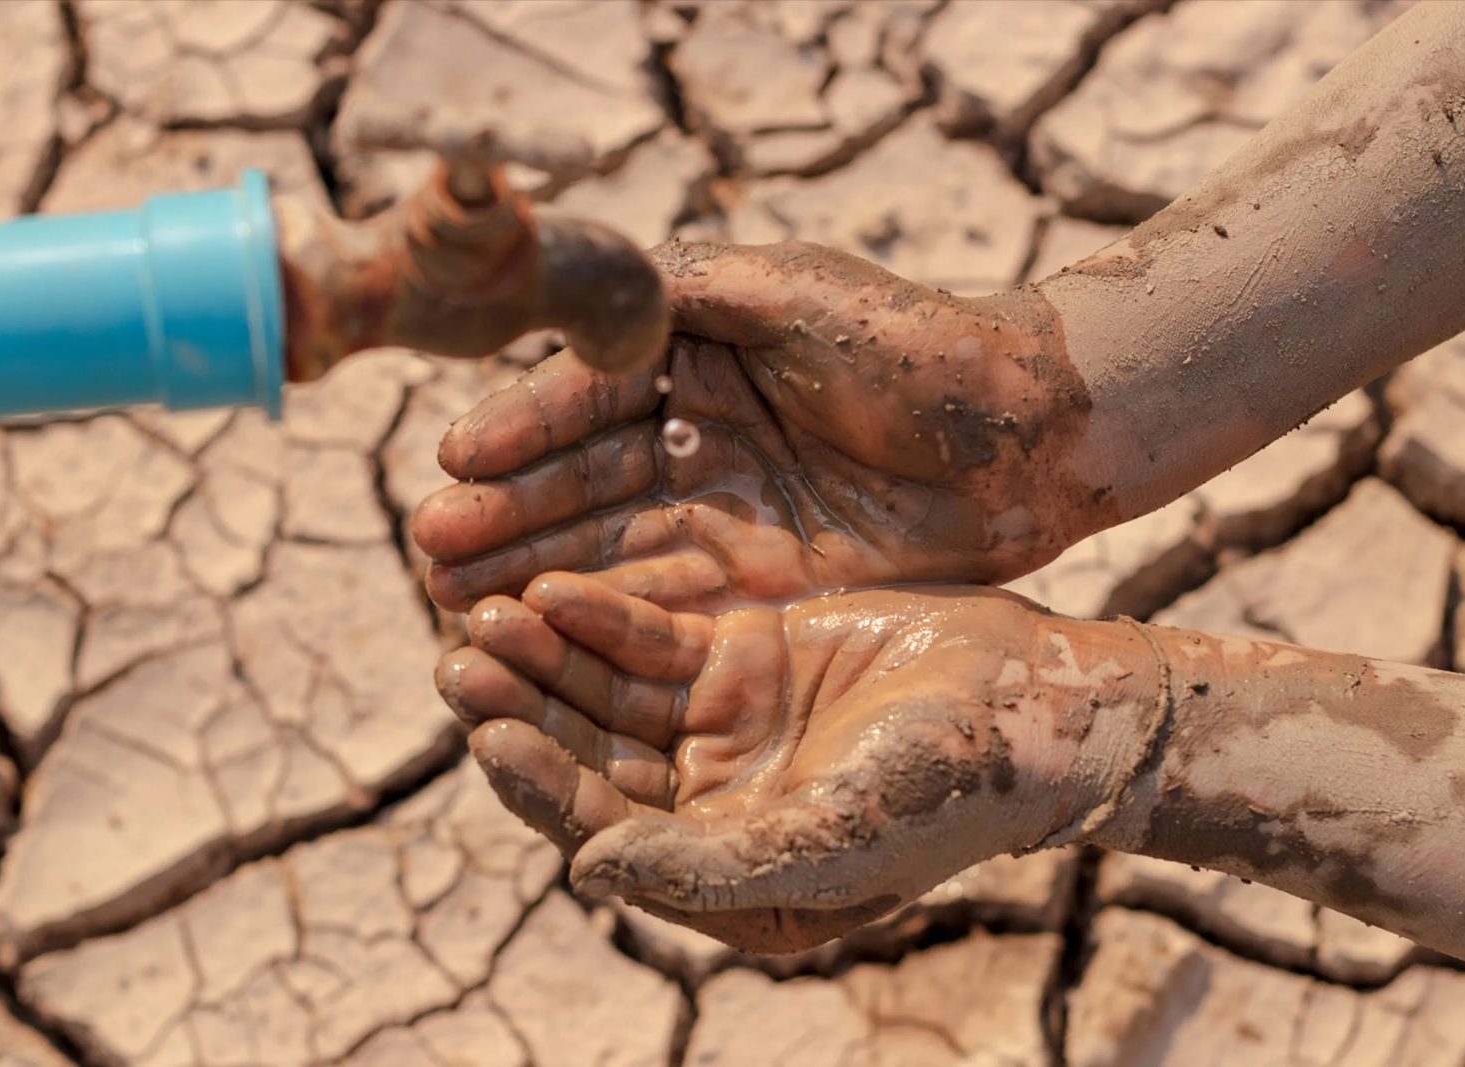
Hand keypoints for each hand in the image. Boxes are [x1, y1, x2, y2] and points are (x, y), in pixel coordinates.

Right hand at [413, 241, 1113, 613]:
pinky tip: (542, 636)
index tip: (454, 461)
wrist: (1034, 435)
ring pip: (611, 547)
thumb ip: (686, 290)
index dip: (524, 429)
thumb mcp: (793, 294)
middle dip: (509, 514)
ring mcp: (723, 513)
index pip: (590, 395)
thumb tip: (582, 294)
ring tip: (454, 600)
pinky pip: (669, 603)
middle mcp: (695, 434)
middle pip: (584, 480)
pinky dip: (604, 620)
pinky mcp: (758, 580)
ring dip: (535, 574)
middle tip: (430, 549)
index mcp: (694, 352)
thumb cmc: (919, 345)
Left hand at [436, 574, 1158, 952]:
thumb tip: (586, 872)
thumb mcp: (835, 837)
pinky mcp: (740, 656)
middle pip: (586, 754)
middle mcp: (704, 804)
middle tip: (461, 660)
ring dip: (547, 656)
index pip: (603, 831)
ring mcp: (719, 725)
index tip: (487, 735)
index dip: (541, 784)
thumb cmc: (949, 790)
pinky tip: (555, 588)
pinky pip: (652, 637)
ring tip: (488, 612)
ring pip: (605, 692)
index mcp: (718, 874)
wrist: (1033, 705)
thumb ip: (712, 864)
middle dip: (524, 710)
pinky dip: (602, 614)